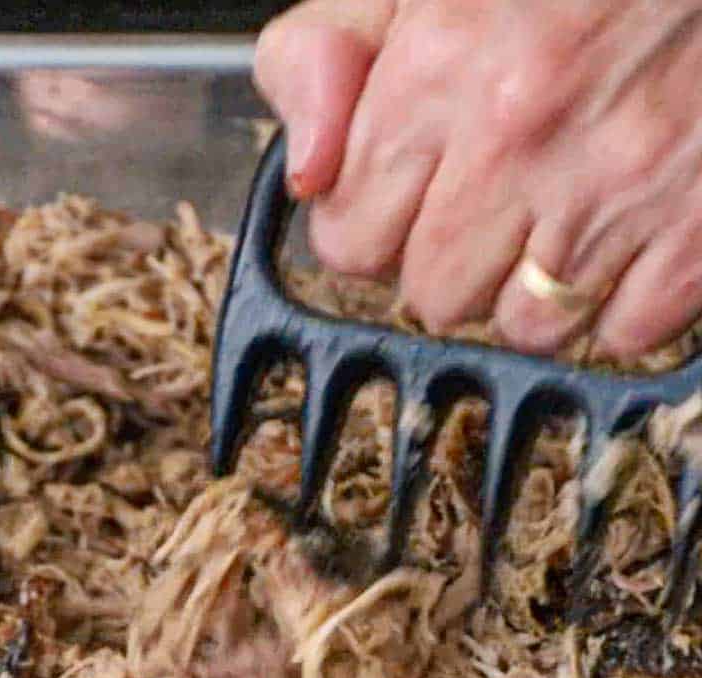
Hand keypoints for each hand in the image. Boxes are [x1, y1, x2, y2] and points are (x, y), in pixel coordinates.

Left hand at [254, 0, 701, 360]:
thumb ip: (325, 56)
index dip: (373, 225)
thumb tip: (304, 170)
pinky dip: (620, 302)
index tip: (408, 193)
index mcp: (440, 70)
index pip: (350, 243)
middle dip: (450, 259)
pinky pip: (622, 332)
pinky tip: (626, 233)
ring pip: (523, 328)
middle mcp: (520, 137)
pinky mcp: (698, 230)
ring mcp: (617, 187)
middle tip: (496, 194)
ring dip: (531, 291)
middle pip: (432, 298)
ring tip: (561, 213)